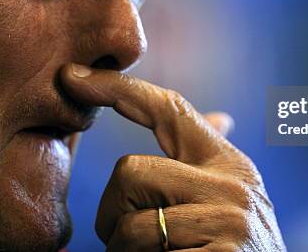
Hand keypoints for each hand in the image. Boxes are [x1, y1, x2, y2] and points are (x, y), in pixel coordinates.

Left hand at [61, 64, 285, 250]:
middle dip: (112, 212)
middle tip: (127, 241)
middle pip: (130, 170)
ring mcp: (229, 223)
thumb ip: (211, 164)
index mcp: (228, 163)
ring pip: (131, 225)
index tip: (71, 74)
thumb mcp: (231, 200)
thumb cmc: (236, 250)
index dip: (118, 87)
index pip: (169, 109)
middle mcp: (232, 186)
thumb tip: (222, 117)